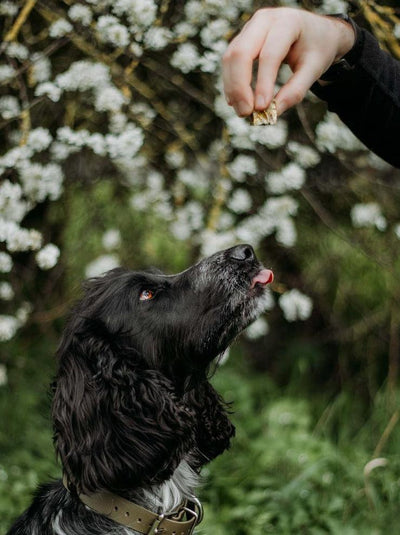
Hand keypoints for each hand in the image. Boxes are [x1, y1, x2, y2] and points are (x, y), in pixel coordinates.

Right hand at [222, 7, 355, 116]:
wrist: (315, 31)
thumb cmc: (317, 48)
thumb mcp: (315, 68)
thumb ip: (296, 90)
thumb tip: (275, 112)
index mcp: (287, 22)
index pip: (269, 55)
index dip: (263, 83)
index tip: (261, 108)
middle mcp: (264, 20)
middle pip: (241, 53)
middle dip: (239, 86)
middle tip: (246, 113)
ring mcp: (249, 28)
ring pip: (230, 57)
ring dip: (232, 88)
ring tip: (242, 111)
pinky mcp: (242, 39)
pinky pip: (230, 61)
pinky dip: (231, 83)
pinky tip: (236, 101)